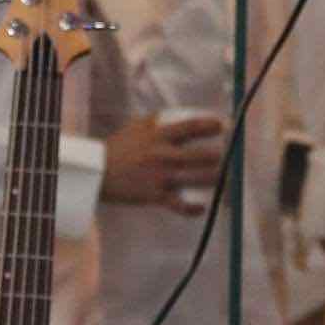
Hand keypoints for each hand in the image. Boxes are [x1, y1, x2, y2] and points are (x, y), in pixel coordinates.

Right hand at [105, 111, 230, 211]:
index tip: (222, 126)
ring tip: (224, 179)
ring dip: (215, 180)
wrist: (97, 172)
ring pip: (198, 180)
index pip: (191, 127)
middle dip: (219, 156)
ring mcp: (161, 177)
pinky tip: (201, 207)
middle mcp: (163, 155)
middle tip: (226, 156)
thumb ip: (158, 121)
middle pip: (201, 156)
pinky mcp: (155, 196)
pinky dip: (193, 209)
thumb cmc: (118, 147)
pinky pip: (180, 205)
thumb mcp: (136, 126)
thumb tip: (178, 115)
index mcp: (159, 136)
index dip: (210, 125)